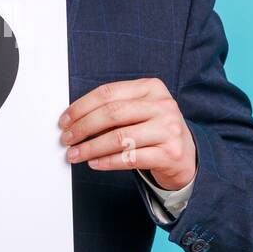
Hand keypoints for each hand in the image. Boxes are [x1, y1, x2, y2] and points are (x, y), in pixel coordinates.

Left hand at [58, 78, 195, 189]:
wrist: (187, 156)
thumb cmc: (155, 131)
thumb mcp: (141, 111)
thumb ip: (115, 109)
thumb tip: (74, 120)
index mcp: (152, 88)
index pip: (109, 93)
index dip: (81, 106)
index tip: (65, 120)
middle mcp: (163, 105)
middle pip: (112, 114)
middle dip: (82, 127)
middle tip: (66, 139)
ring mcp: (169, 129)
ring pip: (119, 138)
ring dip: (90, 148)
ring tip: (74, 154)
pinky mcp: (170, 154)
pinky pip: (130, 158)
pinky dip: (107, 162)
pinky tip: (94, 163)